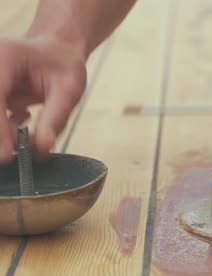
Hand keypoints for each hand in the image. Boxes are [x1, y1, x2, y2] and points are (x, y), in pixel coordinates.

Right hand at [0, 37, 86, 162]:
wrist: (56, 51)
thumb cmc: (63, 64)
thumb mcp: (69, 90)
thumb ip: (55, 118)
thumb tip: (40, 148)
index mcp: (6, 56)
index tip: (7, 154)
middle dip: (0, 133)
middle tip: (18, 149)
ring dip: (2, 132)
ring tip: (27, 122)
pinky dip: (3, 128)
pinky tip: (22, 116)